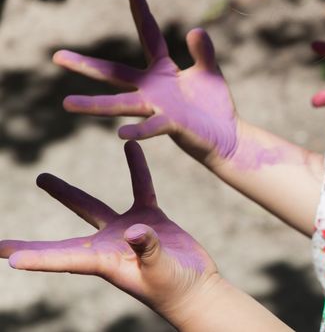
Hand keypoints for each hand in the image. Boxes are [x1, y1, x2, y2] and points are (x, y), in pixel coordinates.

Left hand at [0, 141, 217, 329]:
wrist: (195, 285)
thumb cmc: (176, 287)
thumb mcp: (161, 271)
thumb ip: (148, 250)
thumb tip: (135, 231)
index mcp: (106, 262)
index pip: (64, 258)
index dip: (37, 257)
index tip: (8, 257)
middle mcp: (109, 246)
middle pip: (64, 238)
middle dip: (33, 241)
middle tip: (0, 243)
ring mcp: (128, 231)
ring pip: (92, 208)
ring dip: (68, 194)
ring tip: (42, 179)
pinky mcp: (150, 218)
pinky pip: (140, 188)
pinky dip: (136, 169)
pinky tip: (130, 147)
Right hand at [53, 0, 237, 165]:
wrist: (225, 135)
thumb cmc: (214, 105)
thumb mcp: (209, 72)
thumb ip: (203, 52)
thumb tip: (195, 29)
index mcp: (162, 71)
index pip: (150, 37)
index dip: (142, 15)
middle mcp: (153, 88)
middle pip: (115, 73)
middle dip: (86, 65)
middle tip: (56, 56)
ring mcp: (159, 107)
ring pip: (122, 104)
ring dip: (95, 105)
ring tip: (67, 103)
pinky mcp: (171, 125)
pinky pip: (152, 126)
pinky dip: (139, 130)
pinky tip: (121, 133)